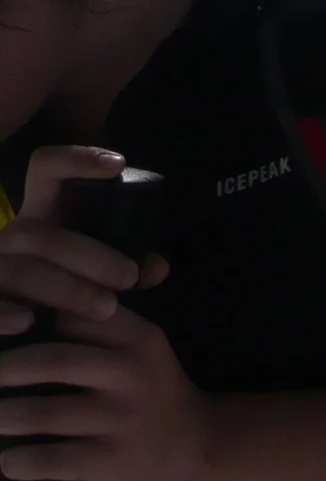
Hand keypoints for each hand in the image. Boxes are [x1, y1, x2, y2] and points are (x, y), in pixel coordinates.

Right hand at [0, 147, 144, 337]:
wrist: (24, 323)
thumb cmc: (66, 290)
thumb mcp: (95, 270)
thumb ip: (129, 264)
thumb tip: (155, 267)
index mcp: (42, 215)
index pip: (47, 170)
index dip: (76, 158)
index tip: (118, 165)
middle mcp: (13, 237)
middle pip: (42, 235)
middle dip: (91, 256)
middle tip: (130, 277)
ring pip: (21, 271)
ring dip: (67, 289)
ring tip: (107, 308)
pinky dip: (4, 314)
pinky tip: (27, 322)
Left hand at [0, 298, 203, 480]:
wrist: (192, 446)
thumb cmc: (151, 388)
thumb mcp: (144, 346)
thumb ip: (108, 317)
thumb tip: (74, 289)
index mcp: (138, 338)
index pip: (76, 316)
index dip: (32, 320)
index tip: (5, 326)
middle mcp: (131, 374)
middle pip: (54, 361)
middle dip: (6, 367)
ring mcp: (121, 419)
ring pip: (46, 414)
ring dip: (4, 415)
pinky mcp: (110, 461)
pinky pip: (52, 460)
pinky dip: (20, 461)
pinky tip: (8, 459)